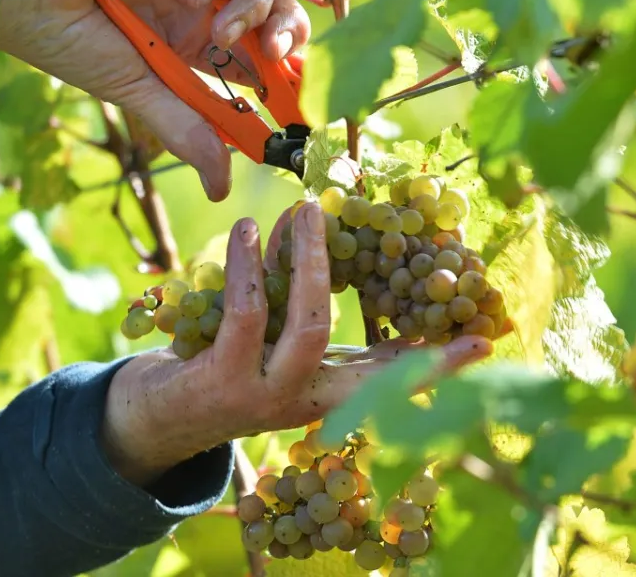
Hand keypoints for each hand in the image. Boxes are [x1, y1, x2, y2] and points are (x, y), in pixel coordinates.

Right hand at [0, 0, 309, 200]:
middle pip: (276, 9)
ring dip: (254, 3)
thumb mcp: (140, 93)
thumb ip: (186, 130)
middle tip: (277, 53)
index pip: (262, 55)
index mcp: (196, 43)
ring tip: (222, 28)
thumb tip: (221, 189)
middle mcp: (202, 2)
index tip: (299, 94)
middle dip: (287, 31)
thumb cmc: (73, 43)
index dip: (288, 71)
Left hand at [101, 202, 494, 485]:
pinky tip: (247, 232)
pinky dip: (249, 268)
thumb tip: (327, 253)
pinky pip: (248, 316)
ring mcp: (263, 398)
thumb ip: (301, 321)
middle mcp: (302, 403)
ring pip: (308, 327)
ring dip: (304, 261)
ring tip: (299, 209)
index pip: (392, 382)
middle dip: (359, 281)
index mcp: (324, 396)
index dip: (438, 364)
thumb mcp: (271, 355)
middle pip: (357, 352)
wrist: (152, 427)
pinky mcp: (222, 385)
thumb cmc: (220, 374)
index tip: (483, 343)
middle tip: (340, 212)